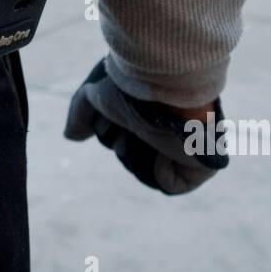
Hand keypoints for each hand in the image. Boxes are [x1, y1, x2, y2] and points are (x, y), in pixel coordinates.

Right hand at [64, 59, 228, 193]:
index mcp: (146, 110)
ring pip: (143, 168)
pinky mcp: (199, 167)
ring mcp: (181, 147)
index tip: (112, 112)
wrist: (168, 88)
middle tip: (130, 120)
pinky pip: (169, 184)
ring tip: (146, 131)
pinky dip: (159, 169)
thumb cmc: (133, 86)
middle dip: (120, 139)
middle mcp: (164, 127)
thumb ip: (81, 113)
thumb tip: (71, 136)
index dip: (107, 127)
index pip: (115, 133)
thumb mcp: (96, 95)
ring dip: (137, 152)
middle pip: (126, 152)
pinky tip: (163, 148)